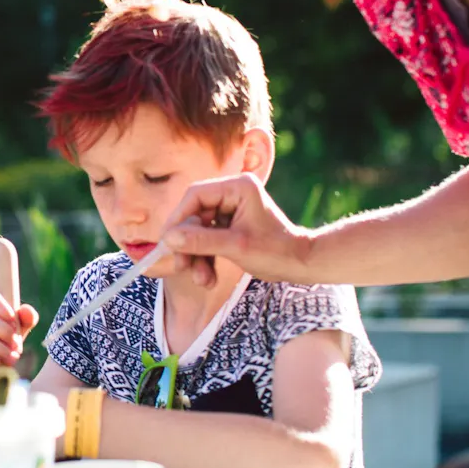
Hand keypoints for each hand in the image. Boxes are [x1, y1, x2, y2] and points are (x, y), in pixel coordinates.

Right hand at [160, 173, 312, 287]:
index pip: (195, 196)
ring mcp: (231, 210)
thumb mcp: (236, 247)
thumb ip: (201, 241)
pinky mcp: (231, 226)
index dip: (178, 218)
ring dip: (197, 257)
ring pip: (199, 230)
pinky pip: (208, 239)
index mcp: (237, 187)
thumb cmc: (276, 252)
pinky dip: (206, 259)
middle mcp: (233, 193)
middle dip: (188, 244)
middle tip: (182, 267)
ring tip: (203, 280)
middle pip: (195, 215)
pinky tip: (208, 278)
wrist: (301, 265)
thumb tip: (168, 238)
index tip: (166, 241)